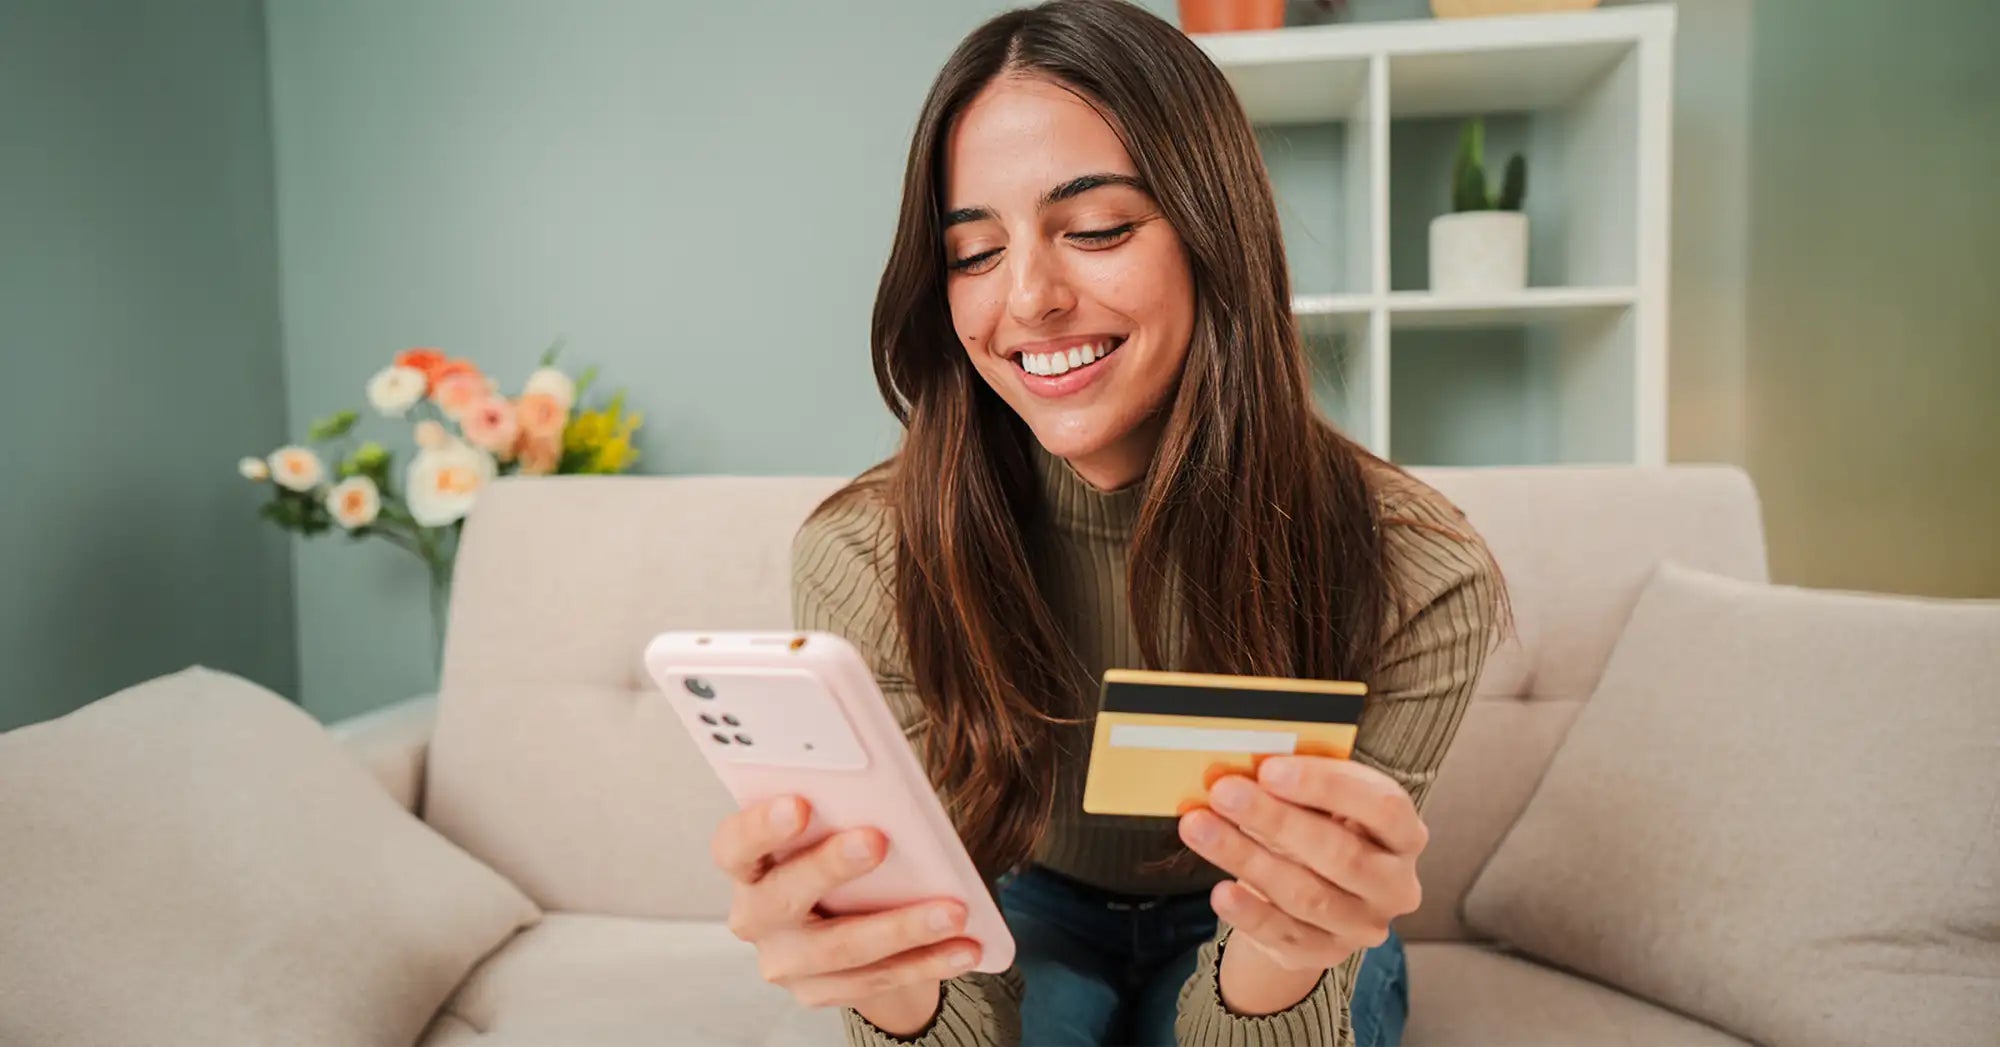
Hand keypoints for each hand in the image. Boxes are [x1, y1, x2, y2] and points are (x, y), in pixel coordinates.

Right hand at [712, 796, 982, 1034]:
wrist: (837, 917)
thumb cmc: (832, 853)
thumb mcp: (826, 827)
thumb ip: (838, 812)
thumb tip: (886, 791)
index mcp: (747, 865)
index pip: (734, 846)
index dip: (760, 827)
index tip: (799, 804)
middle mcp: (754, 916)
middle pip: (784, 897)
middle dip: (831, 867)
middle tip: (878, 840)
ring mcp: (785, 961)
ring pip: (841, 948)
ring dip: (902, 927)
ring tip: (953, 911)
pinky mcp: (819, 992)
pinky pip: (876, 980)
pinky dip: (926, 962)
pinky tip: (964, 948)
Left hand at [1177, 757, 1426, 1014]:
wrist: (1312, 899)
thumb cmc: (1319, 831)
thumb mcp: (1320, 804)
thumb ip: (1297, 784)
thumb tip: (1245, 764)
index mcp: (1404, 834)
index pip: (1382, 807)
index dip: (1327, 786)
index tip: (1270, 769)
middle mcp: (1394, 884)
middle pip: (1341, 854)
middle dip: (1276, 820)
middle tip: (1224, 793)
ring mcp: (1363, 924)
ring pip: (1306, 894)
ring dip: (1247, 858)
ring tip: (1201, 828)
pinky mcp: (1325, 952)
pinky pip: (1284, 933)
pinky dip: (1250, 912)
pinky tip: (1220, 891)